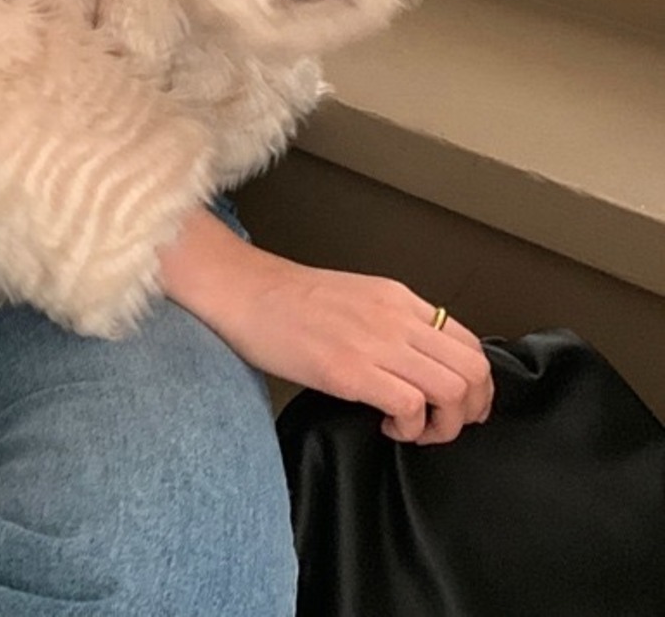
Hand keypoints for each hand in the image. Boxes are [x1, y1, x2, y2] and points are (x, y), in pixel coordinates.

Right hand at [240, 259, 493, 443]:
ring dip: (445, 424)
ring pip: (453, 390)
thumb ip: (391, 324)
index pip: (469, 342)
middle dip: (472, 409)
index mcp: (398, 299)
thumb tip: (415, 364)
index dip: (476, 384)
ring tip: (414, 428)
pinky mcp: (350, 370)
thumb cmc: (288, 300)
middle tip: (444, 425)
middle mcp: (397, 318)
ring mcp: (375, 343)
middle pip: (473, 370)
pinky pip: (411, 406)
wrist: (244, 292)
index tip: (460, 405)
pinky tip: (387, 425)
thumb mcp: (356, 298)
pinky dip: (410, 428)